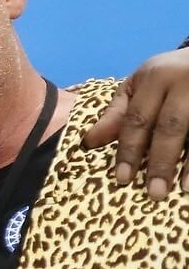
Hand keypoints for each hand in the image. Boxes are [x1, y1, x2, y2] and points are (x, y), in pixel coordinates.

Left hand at [82, 49, 188, 197]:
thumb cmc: (168, 76)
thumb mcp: (140, 85)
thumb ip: (117, 113)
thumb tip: (89, 143)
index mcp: (155, 78)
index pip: (137, 118)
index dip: (128, 149)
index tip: (123, 178)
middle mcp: (183, 83)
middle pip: (169, 127)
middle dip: (159, 161)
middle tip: (153, 192)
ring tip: (183, 188)